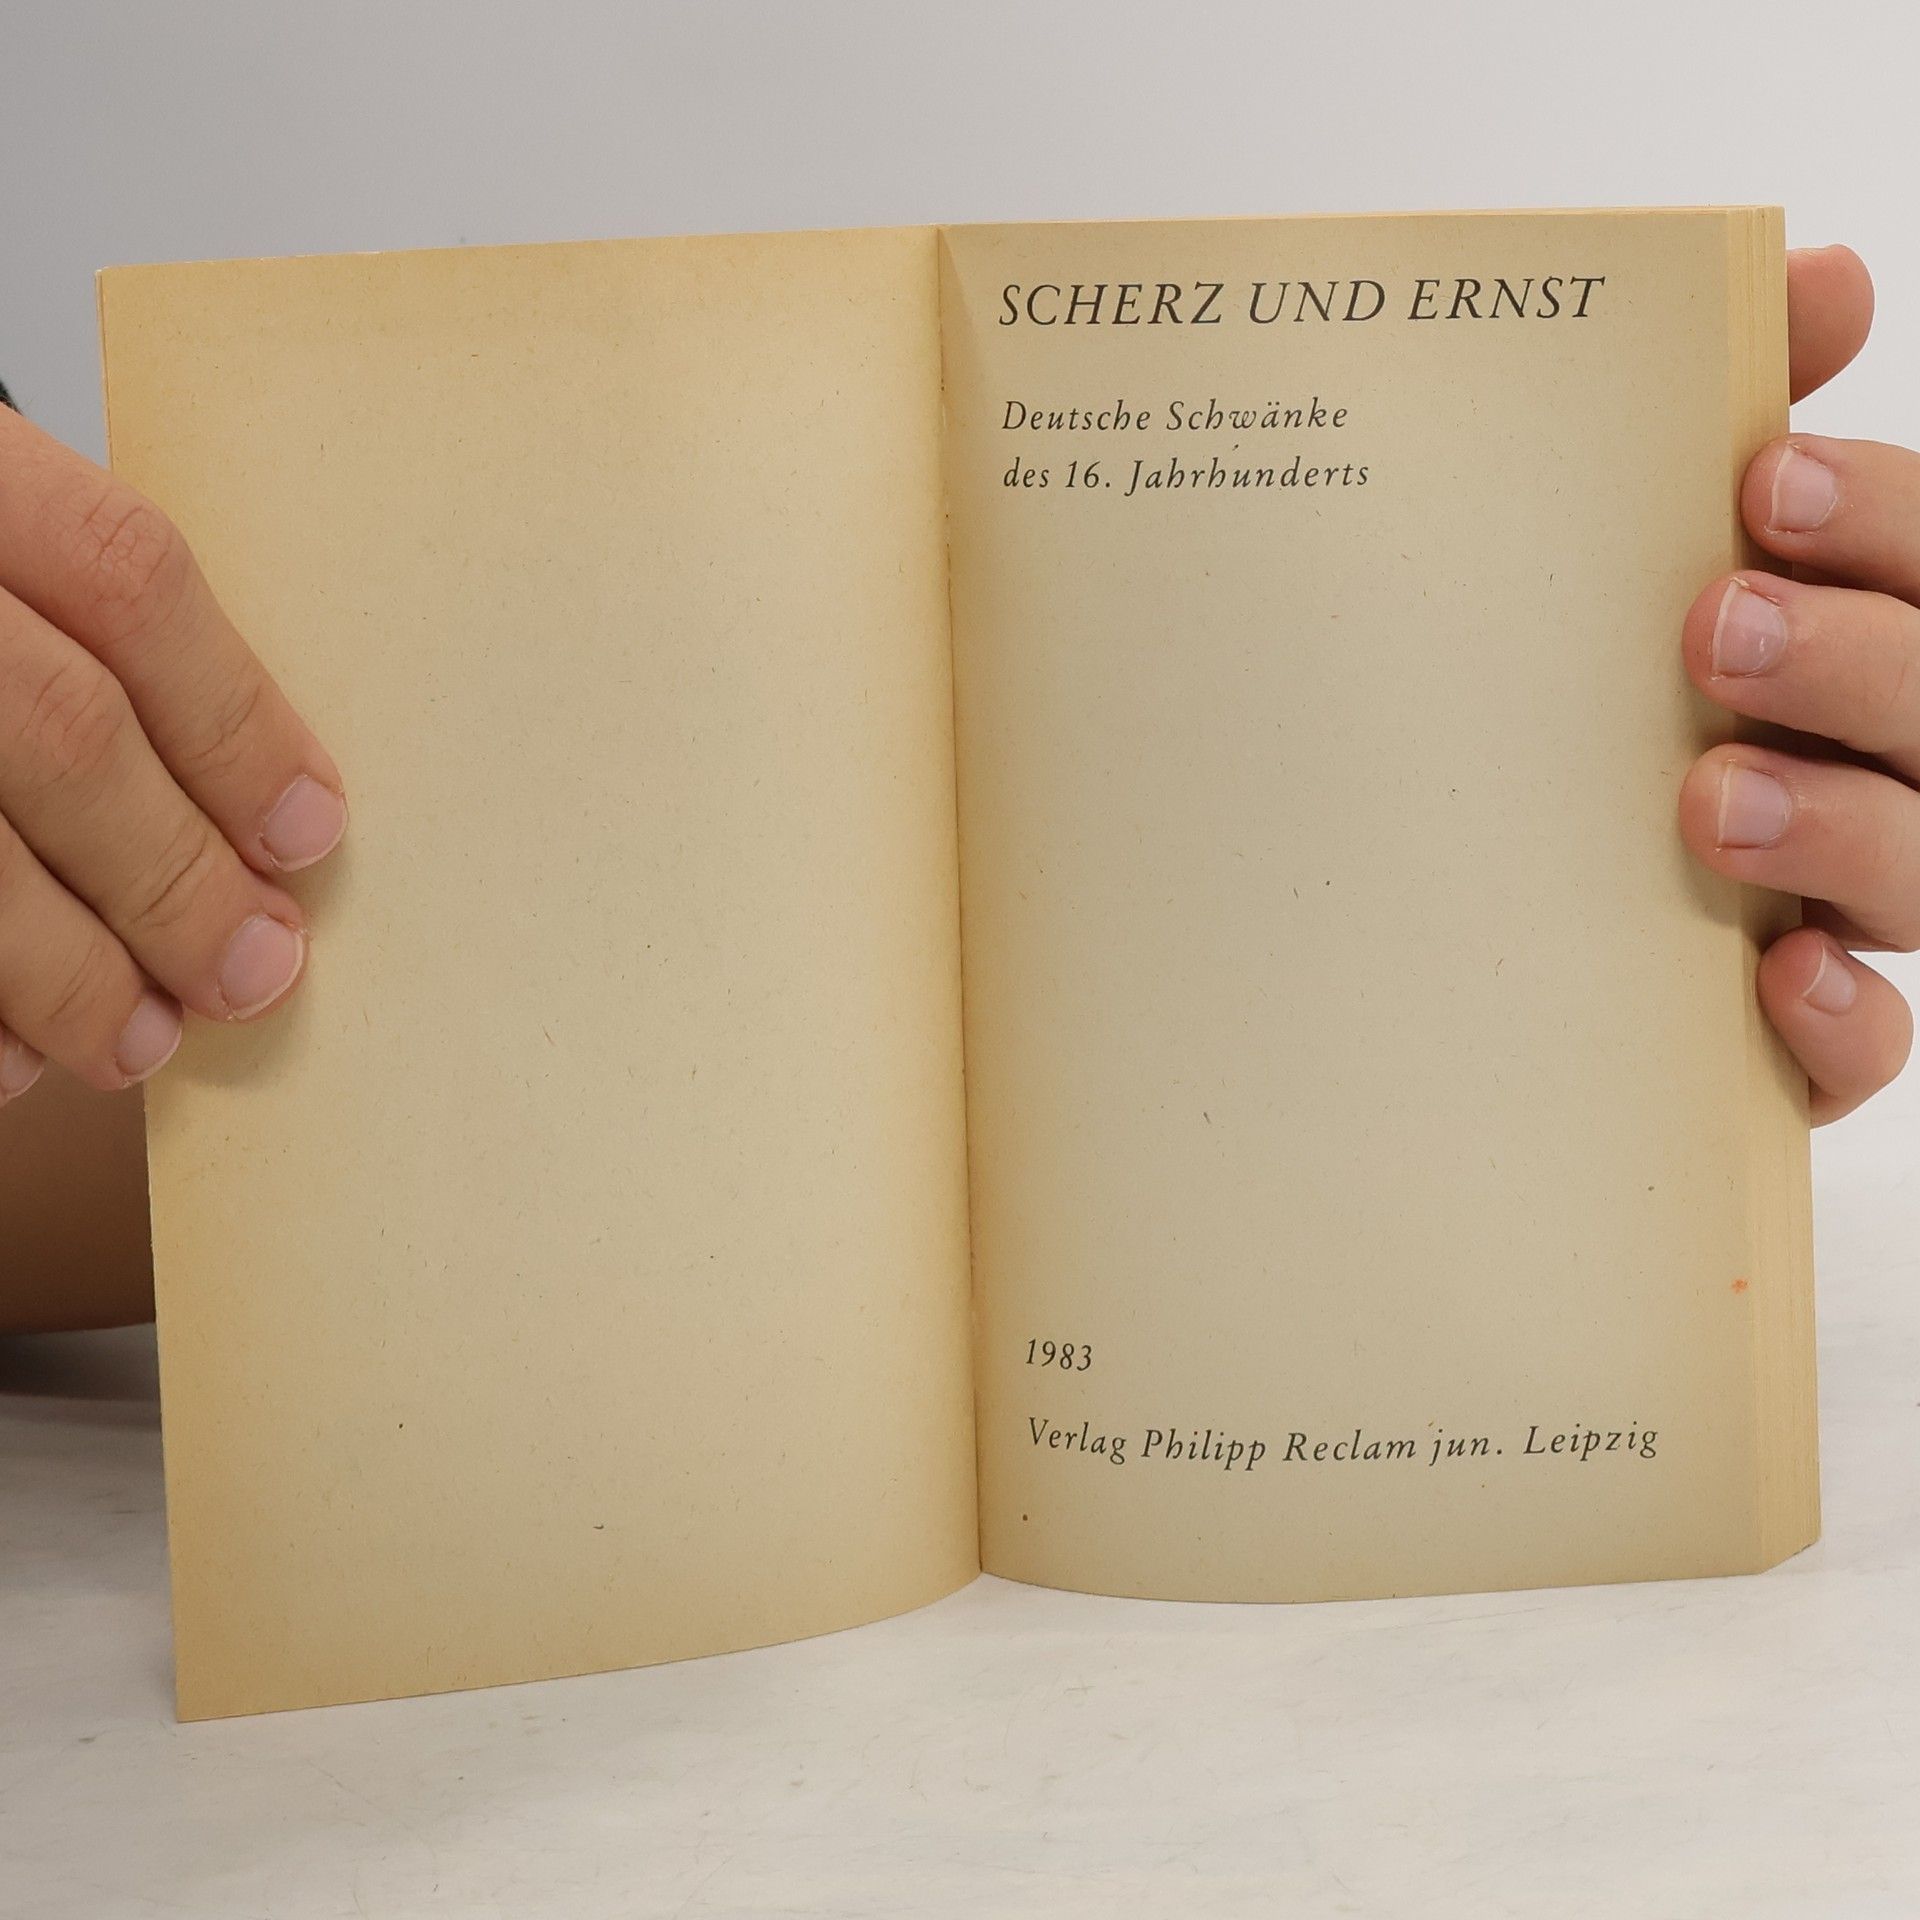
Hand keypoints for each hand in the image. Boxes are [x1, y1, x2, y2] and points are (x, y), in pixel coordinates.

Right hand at [0, 403, 344, 1108]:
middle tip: (253, 969)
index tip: (309, 831)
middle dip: (177, 878)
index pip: (125, 580)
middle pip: (64, 731)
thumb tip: (242, 801)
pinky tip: (8, 1061)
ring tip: (139, 1040)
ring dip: (70, 975)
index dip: (236, 721)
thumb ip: (66, 620)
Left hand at [1678, 245, 1919, 1124]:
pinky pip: (1871, 1045)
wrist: (1462, 874)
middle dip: (1855, 660)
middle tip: (1715, 625)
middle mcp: (1883, 762)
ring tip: (1710, 796)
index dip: (1884, 520)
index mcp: (1864, 635)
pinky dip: (1840, 1019)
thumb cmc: (1601, 689)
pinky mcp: (1801, 1030)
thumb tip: (1817, 266)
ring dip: (1839, 828)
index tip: (1766, 481)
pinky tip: (1774, 971)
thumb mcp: (1642, 550)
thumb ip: (1738, 406)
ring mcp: (1853, 897)